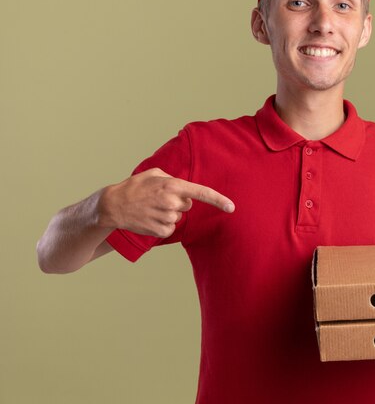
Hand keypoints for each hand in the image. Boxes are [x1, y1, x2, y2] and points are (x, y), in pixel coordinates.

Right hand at [98, 168, 234, 237]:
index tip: (231, 207)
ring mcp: (165, 217)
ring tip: (150, 208)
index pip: (201, 192)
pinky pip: (171, 228)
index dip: (218, 200)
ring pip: (178, 217)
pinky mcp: (160, 230)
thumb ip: (173, 178)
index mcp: (172, 185)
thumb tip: (186, 189)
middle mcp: (171, 202)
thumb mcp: (154, 173)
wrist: (113, 206)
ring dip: (168, 213)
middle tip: (159, 199)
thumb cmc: (135, 186)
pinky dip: (162, 224)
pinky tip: (149, 218)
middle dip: (177, 202)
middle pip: (187, 205)